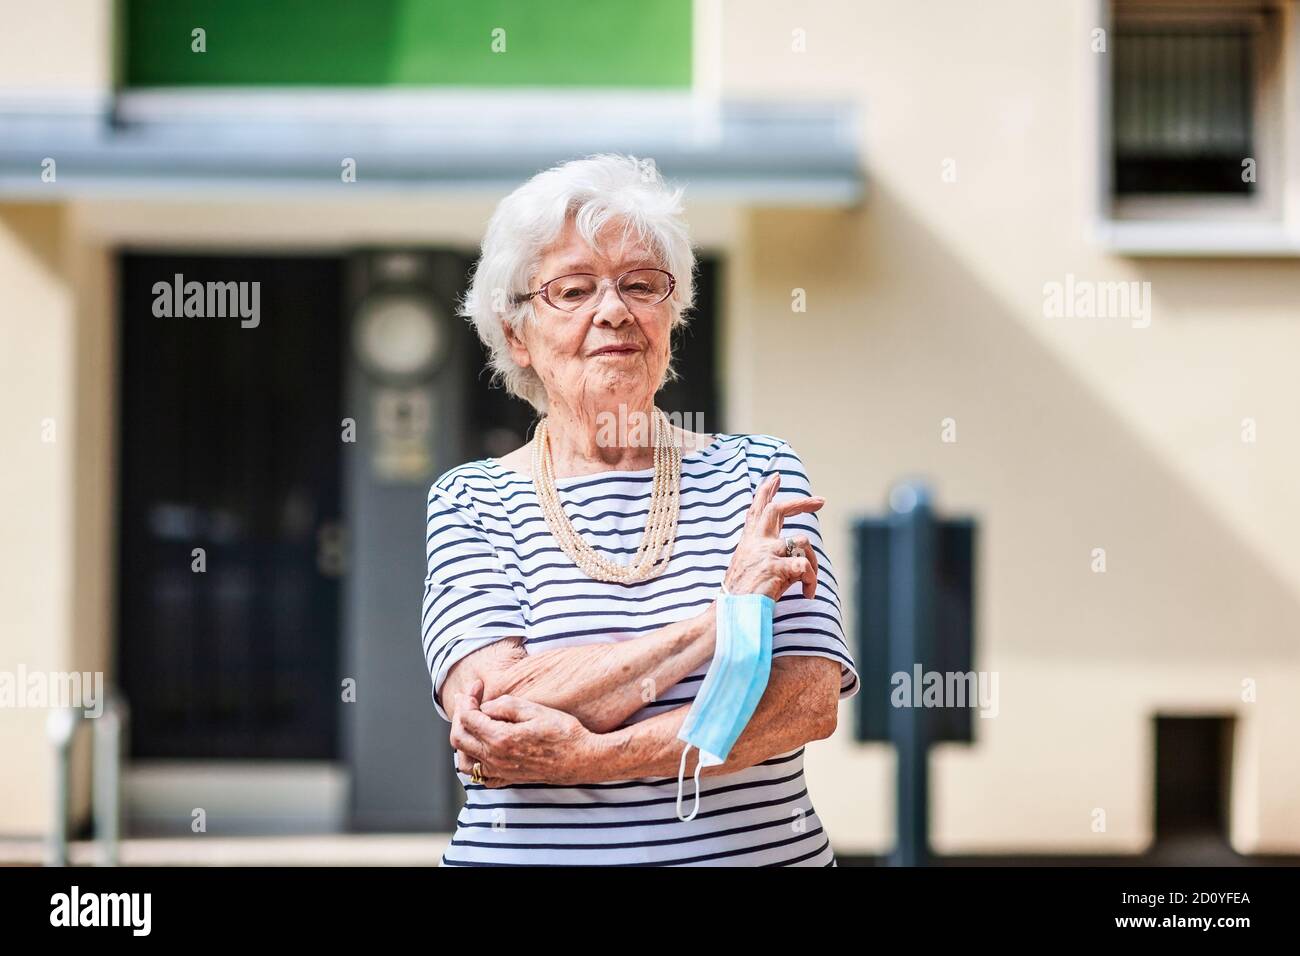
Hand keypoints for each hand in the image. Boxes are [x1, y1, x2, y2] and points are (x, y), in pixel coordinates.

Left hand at [450, 679, 597, 786]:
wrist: (583, 759)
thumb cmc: (564, 733)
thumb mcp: (535, 710)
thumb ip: (505, 705)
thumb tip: (485, 707)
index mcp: (500, 739)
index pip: (467, 717)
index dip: (468, 698)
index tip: (477, 686)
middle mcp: (496, 759)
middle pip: (459, 738)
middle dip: (461, 714)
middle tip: (471, 699)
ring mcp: (501, 772)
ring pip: (464, 761)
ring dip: (464, 739)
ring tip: (474, 722)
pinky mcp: (509, 779)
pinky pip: (480, 776)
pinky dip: (474, 762)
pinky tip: (483, 748)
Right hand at [722, 472, 822, 600]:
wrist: (732, 612)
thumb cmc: (742, 595)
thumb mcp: (750, 567)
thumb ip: (767, 554)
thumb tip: (793, 553)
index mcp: (749, 542)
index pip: (757, 509)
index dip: (766, 491)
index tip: (776, 476)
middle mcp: (756, 543)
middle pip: (777, 509)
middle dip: (801, 502)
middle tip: (821, 501)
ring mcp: (766, 553)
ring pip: (802, 540)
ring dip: (813, 562)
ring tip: (809, 582)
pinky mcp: (776, 567)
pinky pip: (805, 567)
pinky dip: (812, 582)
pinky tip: (808, 594)